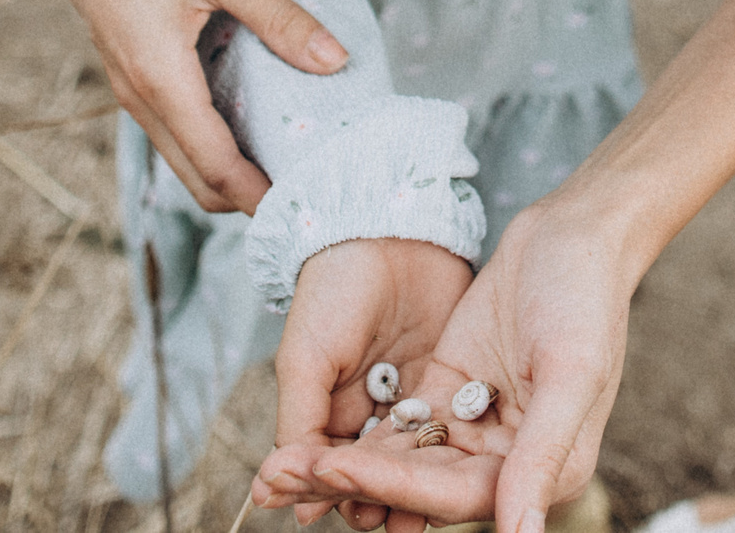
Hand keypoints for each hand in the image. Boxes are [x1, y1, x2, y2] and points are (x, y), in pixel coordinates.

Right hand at [0, 0, 347, 213]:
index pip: (217, 170)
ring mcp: (126, 84)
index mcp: (160, 80)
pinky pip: (169, 124)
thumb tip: (335, 61)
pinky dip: (207, 138)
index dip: (262, 197)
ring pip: (180, 155)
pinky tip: (247, 112)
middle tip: (308, 189)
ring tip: (286, 157)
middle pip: (196, 179)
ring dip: (228, 169)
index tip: (309, 206)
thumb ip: (279, 17)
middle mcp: (137, 95)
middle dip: (248, 196)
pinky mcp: (126, 65)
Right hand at [256, 238, 476, 532]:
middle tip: (381, 518)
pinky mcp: (454, 382)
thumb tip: (276, 487)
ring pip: (416, 459)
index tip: (331, 511)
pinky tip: (459, 478)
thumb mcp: (305, 359)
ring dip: (416, 489)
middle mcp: (372, 414)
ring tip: (418, 514)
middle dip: (376, 497)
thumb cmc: (334, 292)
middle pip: (376, 473)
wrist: (387, 231)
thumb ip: (299, 420)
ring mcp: (414, 400)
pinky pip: (452, 428)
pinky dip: (452, 454)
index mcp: (329, 412)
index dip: (330, 491)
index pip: (330, 470)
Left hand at [279, 192, 639, 532]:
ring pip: (402, 461)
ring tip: (284, 464)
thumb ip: (541, 455)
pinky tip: (309, 437)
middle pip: (420, 486)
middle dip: (356, 481)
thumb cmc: (585, 298)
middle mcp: (507, 460)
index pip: (456, 496)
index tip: (335, 467)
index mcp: (546, 470)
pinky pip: (398, 426)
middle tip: (287, 474)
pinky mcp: (448, 394)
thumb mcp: (573, 372)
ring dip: (347, 465)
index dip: (394, 487)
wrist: (573, 233)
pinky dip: (360, 434)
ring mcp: (475, 427)